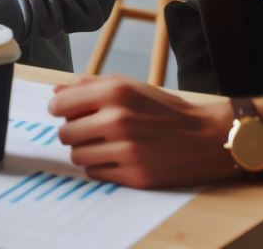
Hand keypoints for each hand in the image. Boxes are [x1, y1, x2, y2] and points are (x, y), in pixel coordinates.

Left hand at [48, 75, 235, 187]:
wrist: (206, 137)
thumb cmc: (163, 109)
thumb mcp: (127, 85)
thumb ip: (89, 85)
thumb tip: (56, 92)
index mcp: (114, 92)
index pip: (60, 105)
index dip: (58, 110)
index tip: (64, 113)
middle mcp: (118, 120)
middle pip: (65, 133)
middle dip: (72, 132)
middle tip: (86, 130)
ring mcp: (127, 150)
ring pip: (77, 156)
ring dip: (84, 151)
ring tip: (102, 144)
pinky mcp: (136, 176)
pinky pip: (95, 173)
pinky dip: (99, 167)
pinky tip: (114, 158)